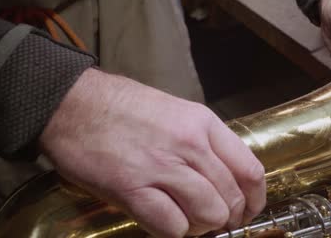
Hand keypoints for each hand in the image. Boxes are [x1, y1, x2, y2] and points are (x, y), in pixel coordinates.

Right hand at [39, 68, 265, 236]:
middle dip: (228, 219)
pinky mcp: (132, 188)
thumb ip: (203, 142)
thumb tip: (221, 177)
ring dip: (201, 227)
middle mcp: (190, 145)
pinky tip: (164, 220)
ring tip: (188, 221)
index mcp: (203, 124)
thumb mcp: (177, 112)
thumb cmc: (123, 107)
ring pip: (208, 214)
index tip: (248, 210)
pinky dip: (174, 231)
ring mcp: (162, 167)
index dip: (255, 199)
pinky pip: (171, 226)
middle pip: (231, 197)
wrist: (75, 104)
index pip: (250, 170)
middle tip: (215, 222)